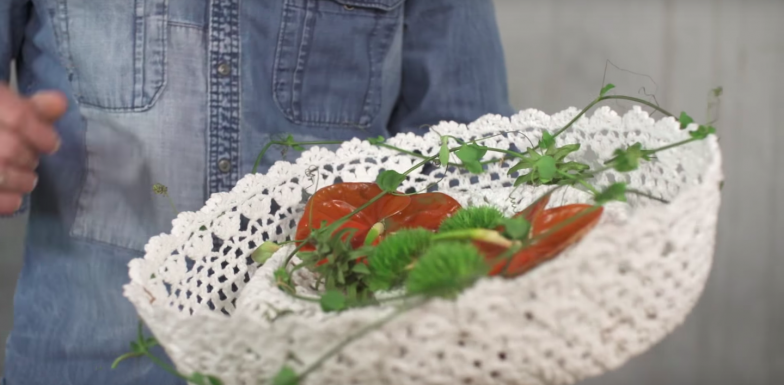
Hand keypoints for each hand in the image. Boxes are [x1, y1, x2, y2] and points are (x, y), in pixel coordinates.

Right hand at [0, 84, 65, 214]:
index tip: (51, 144)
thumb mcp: (1, 108)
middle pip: (11, 149)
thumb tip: (60, 103)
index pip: (18, 118)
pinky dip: (7, 201)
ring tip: (28, 179)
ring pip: (2, 174)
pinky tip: (14, 198)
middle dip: (28, 158)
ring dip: (22, 180)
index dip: (41, 134)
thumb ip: (30, 108)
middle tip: (31, 160)